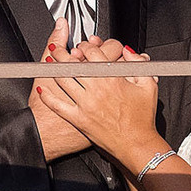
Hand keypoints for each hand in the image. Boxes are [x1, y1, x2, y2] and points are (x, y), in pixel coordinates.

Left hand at [34, 33, 160, 162]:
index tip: (83, 46)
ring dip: (53, 68)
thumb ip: (138, 64)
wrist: (136, 145)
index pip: (93, 52)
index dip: (85, 45)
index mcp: (112, 78)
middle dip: (61, 53)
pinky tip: (42, 89)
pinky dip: (47, 96)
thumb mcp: (148, 86)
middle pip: (73, 63)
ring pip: (63, 80)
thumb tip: (128, 51)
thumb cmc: (142, 119)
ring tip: (47, 62)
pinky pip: (58, 105)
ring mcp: (85, 104)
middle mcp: (96, 89)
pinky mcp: (78, 119)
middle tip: (56, 49)